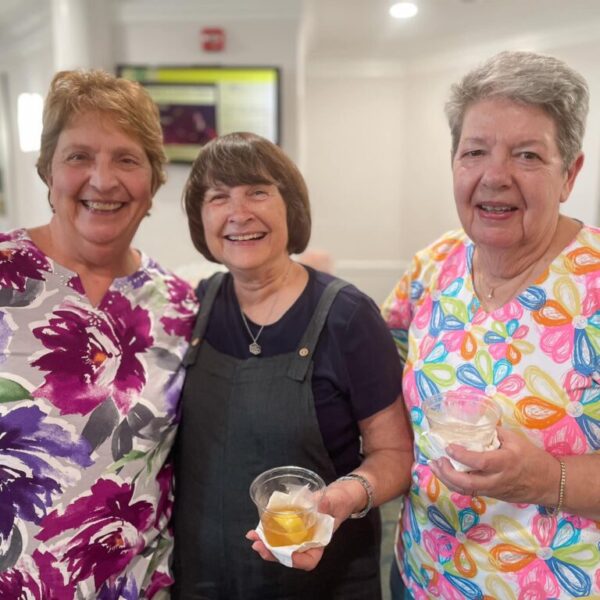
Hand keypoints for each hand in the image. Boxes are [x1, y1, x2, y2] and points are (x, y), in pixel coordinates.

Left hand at [245, 492, 344, 570]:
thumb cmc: (339, 501)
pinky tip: (257, 529)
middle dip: (273, 553)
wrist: (337, 495)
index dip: (297, 561)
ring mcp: (299, 535)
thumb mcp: (336, 502)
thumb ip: (328, 504)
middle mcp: (308, 543)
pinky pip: (279, 534)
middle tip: (258, 545)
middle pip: (289, 556)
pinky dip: (267, 532)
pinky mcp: (292, 526)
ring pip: (281, 547)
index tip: (288, 554)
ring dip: (266, 544)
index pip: (309, 560)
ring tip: (253, 537)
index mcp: (320, 542)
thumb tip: (319, 504)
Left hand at [428, 426, 558, 504]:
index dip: (462, 455)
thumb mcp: (515, 439)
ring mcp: (494, 490)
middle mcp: (498, 479)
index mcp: (505, 462)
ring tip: (435, 467)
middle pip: (468, 483)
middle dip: (448, 473)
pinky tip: (446, 473)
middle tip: (436, 460)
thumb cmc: (532, 457)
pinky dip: (456, 484)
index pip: (480, 462)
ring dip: (447, 480)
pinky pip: (471, 492)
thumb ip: (494, 433)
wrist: (549, 483)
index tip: (449, 446)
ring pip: (466, 490)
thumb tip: (473, 426)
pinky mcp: (492, 496)